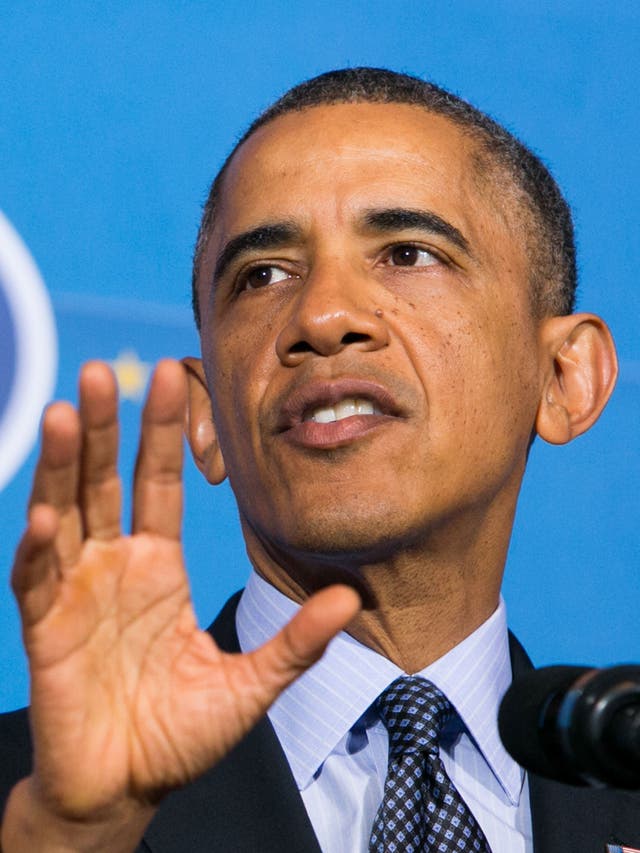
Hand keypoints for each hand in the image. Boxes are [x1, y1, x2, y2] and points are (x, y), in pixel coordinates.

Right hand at [3, 360, 359, 850]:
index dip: (162, 433)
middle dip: (106, 427)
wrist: (126, 787)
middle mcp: (114, 566)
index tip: (171, 377)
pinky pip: (35, 581)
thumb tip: (351, 597)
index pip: (158, 484)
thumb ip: (296, 642)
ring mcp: (75, 591)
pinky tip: (45, 518)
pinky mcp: (45, 630)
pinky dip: (37, 549)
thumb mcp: (249, 684)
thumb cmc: (180, 734)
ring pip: (64, 513)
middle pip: (106, 481)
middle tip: (105, 370)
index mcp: (157, 568)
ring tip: (68, 412)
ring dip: (62, 466)